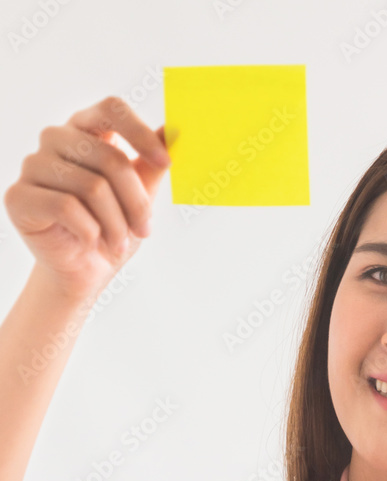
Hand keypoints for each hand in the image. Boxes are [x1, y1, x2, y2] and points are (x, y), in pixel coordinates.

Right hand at [3, 95, 171, 303]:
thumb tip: (174, 130)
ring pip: (92, 187)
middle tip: (145, 230)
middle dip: (136, 202)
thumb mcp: (139, 195)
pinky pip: (66, 207)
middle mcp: (55, 139)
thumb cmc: (111, 229)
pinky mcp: (18, 196)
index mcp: (84, 130)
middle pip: (110, 158)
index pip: (111, 110)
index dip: (140, 133)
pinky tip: (90, 242)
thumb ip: (152, 162)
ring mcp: (33, 165)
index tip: (166, 162)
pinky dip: (89, 232)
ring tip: (118, 243)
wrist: (84, 271)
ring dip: (116, 224)